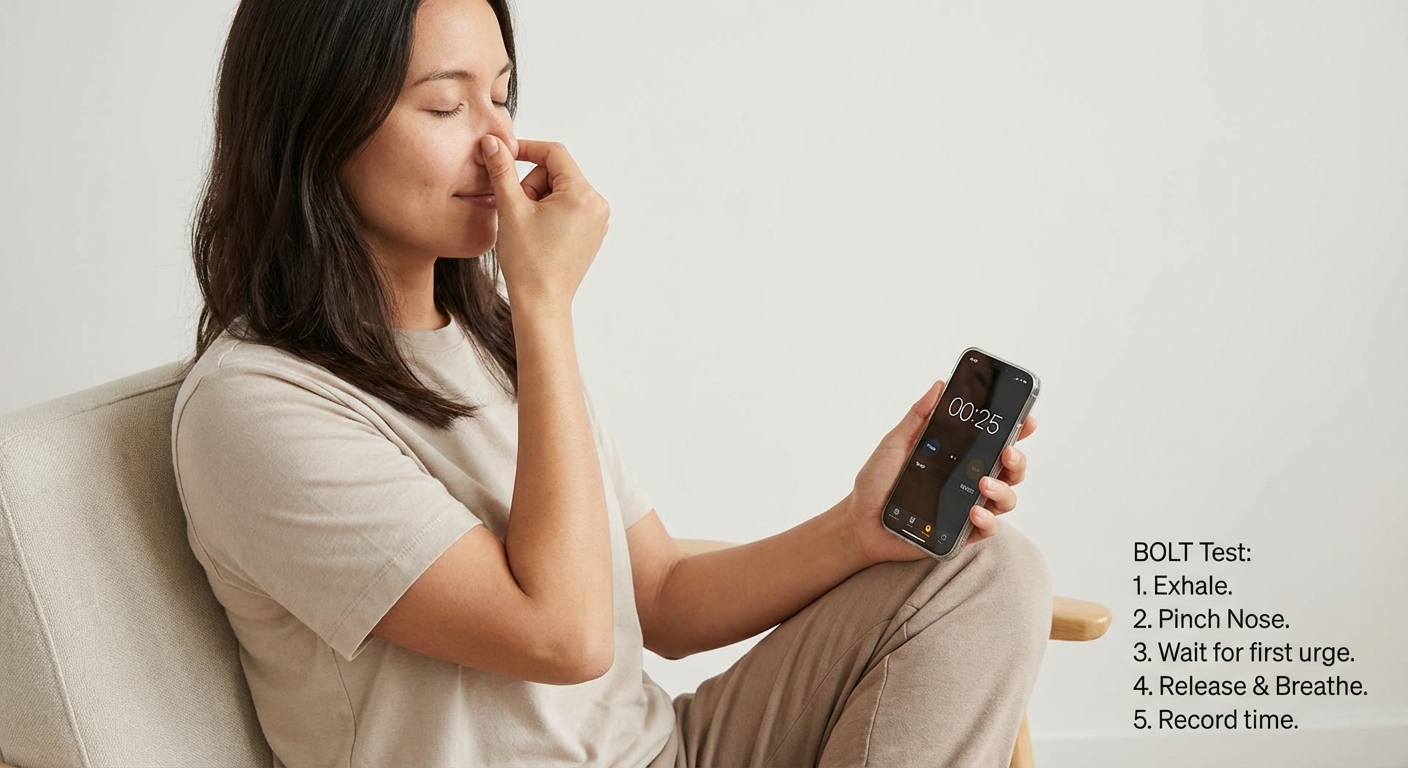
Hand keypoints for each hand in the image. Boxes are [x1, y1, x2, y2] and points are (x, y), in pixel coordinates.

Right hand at [477, 136, 609, 309]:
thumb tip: (492, 142)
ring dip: (539, 199)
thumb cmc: (527, 262)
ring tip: (528, 228)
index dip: (526, 149)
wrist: (541, 303)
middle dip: (532, 185)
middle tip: (518, 212)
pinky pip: (568, 208)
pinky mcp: (592, 233)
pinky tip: (538, 234)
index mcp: (583, 195)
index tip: (504, 154)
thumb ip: (501, 169)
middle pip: (557, 172)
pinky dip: (549, 212)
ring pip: (561, 190)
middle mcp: (597, 205)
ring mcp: (597, 220)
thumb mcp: (511, 208)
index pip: (554, 153)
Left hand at [842, 380, 1037, 564]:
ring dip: (1003, 489)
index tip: (1026, 419)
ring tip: (984, 484)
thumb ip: (918, 417)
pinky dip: (987, 520)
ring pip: (1006, 497)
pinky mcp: (962, 532)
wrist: (860, 521)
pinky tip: (975, 512)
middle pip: (1010, 469)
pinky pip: (987, 528)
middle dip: (1017, 460)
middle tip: (1006, 453)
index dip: (1016, 430)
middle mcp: (968, 479)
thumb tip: (938, 385)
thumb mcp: (895, 443)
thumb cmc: (877, 483)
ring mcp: (967, 506)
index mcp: (957, 456)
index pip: (993, 441)